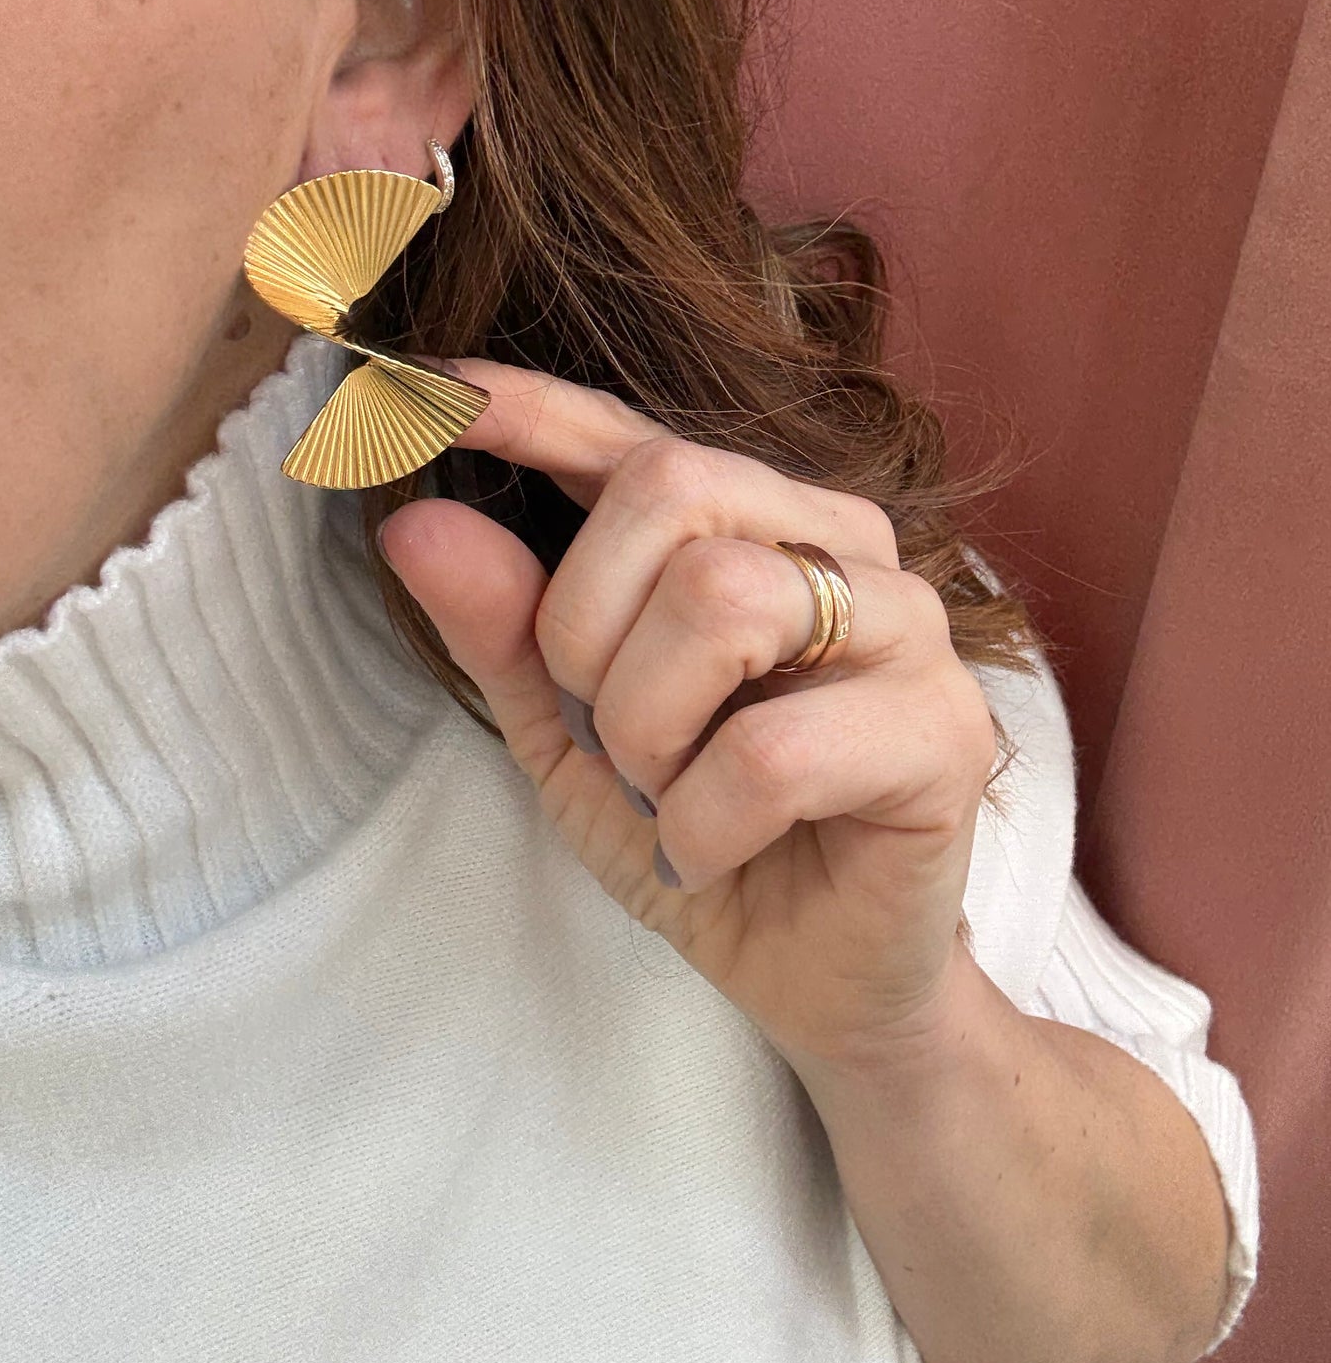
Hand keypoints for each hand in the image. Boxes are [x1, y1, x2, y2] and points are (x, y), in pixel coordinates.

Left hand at [377, 358, 998, 1073]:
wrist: (818, 977)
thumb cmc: (701, 834)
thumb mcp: (572, 736)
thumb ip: (506, 631)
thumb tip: (415, 526)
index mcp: (756, 524)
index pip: (636, 437)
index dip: (530, 406)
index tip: (424, 384)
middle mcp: (843, 544)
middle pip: (673, 487)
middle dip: (586, 630)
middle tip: (611, 740)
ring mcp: (909, 627)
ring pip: (723, 597)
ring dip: (648, 729)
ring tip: (671, 794)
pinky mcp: (948, 731)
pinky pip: (771, 752)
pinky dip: (702, 823)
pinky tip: (713, 853)